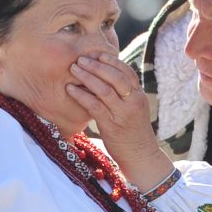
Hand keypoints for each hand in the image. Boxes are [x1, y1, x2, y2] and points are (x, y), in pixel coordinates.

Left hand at [67, 53, 172, 191]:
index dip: (112, 61)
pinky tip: (71, 89)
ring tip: (74, 69)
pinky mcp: (111, 125)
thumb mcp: (133, 110)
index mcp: (139, 96)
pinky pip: (94, 105)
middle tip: (81, 59)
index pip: (127, 71)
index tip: (98, 54)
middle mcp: (133, 102)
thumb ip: (124, 95)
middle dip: (97, 65)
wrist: (141, 157)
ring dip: (87, 76)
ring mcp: (122, 113)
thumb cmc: (133, 134)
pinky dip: (81, 95)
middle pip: (115, 76)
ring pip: (104, 89)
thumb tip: (107, 79)